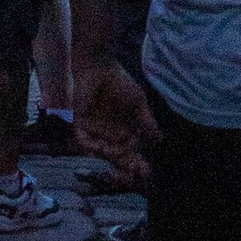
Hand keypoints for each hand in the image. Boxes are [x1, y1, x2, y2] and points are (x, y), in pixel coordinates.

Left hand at [71, 60, 158, 185]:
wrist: (99, 66)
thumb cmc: (119, 81)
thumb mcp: (138, 102)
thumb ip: (147, 121)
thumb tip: (160, 139)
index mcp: (123, 132)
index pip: (129, 153)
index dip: (136, 164)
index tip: (145, 172)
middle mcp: (108, 135)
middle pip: (115, 157)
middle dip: (124, 168)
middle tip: (132, 174)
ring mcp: (94, 131)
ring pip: (101, 152)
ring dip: (109, 156)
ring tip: (117, 154)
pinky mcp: (79, 124)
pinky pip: (84, 140)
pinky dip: (91, 145)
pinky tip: (100, 147)